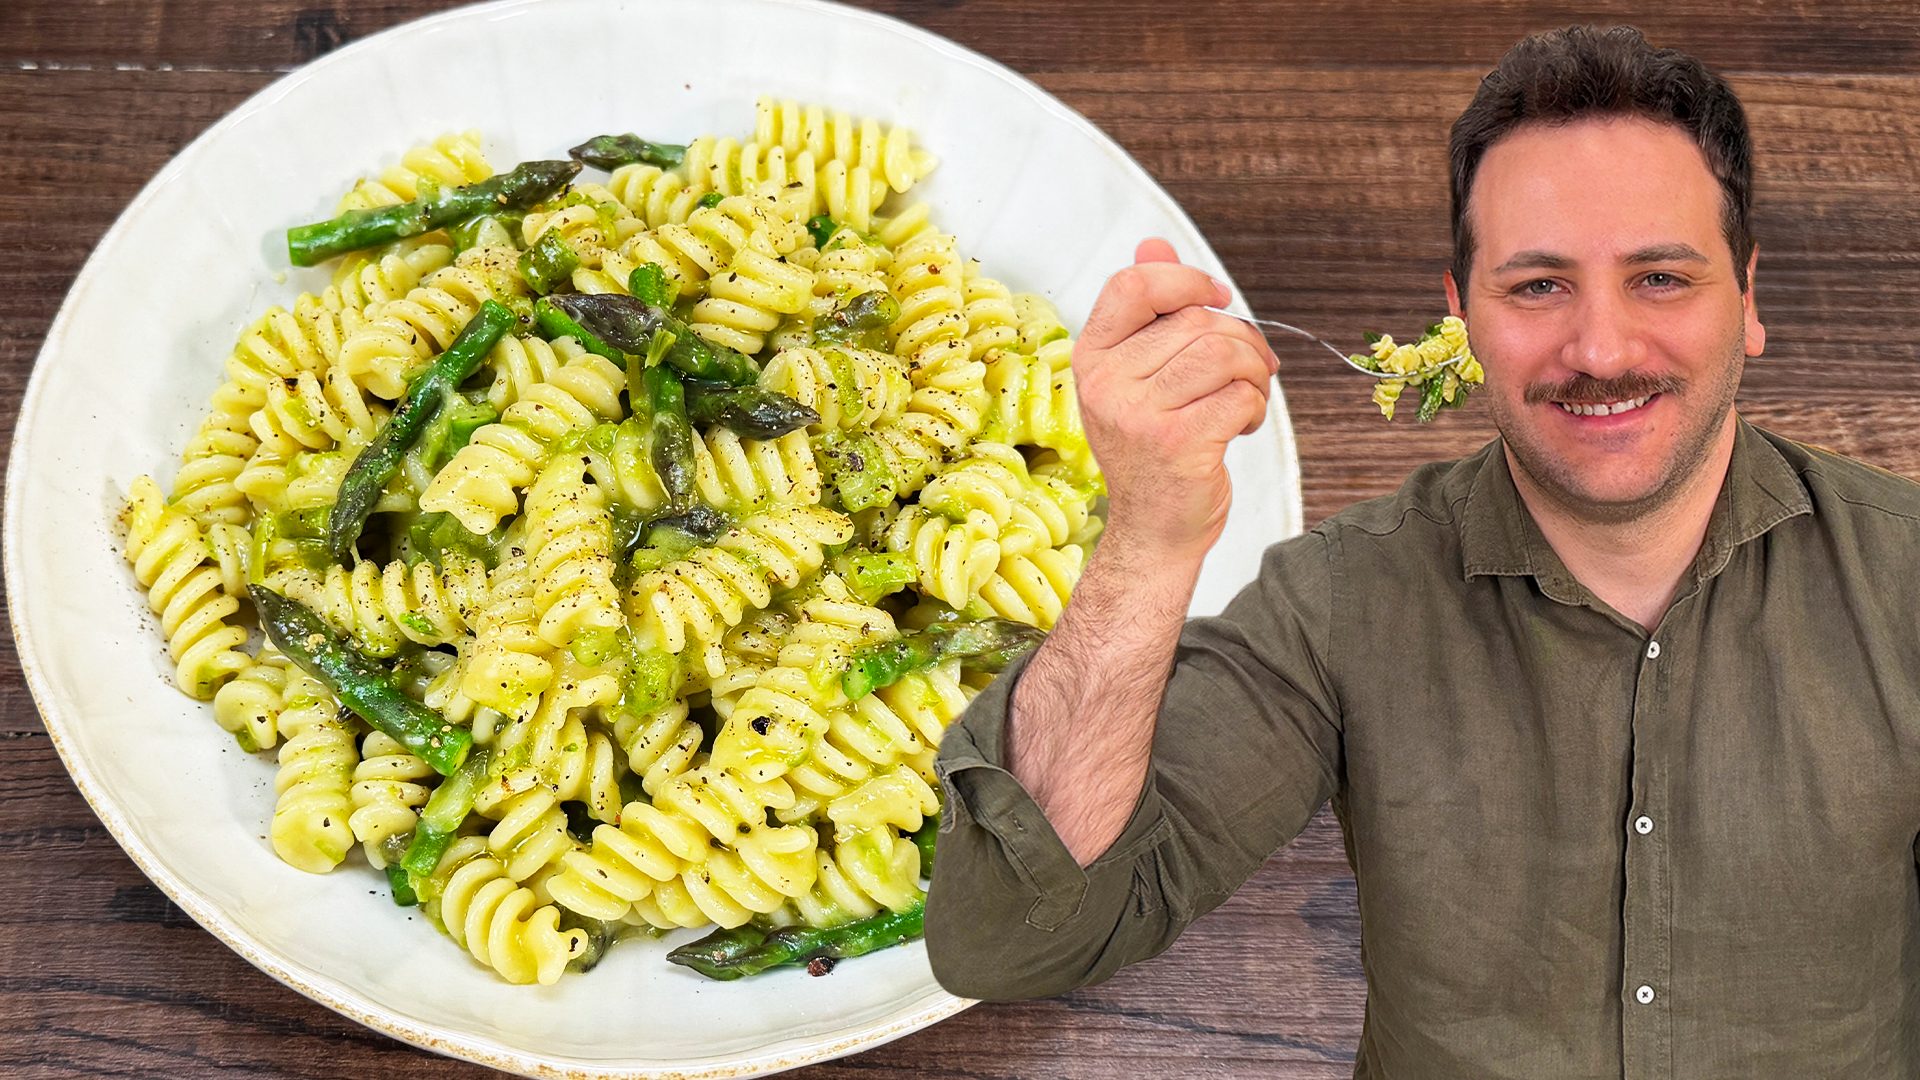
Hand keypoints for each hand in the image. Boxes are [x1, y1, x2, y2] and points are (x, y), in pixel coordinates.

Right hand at [1073, 238, 1279, 564]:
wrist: (1154, 529)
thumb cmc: (1153, 450)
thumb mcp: (1138, 376)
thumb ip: (1147, 311)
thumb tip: (1153, 245)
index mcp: (1092, 358)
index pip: (1134, 286)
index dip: (1187, 280)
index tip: (1218, 299)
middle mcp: (1106, 383)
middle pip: (1196, 321)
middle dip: (1241, 339)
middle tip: (1249, 368)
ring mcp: (1138, 415)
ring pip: (1223, 354)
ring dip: (1253, 372)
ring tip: (1247, 395)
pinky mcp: (1177, 444)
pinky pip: (1240, 396)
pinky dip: (1255, 407)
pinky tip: (1242, 424)